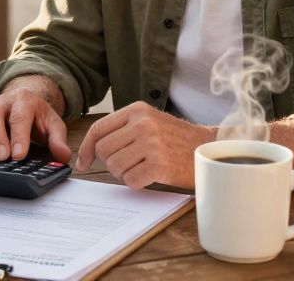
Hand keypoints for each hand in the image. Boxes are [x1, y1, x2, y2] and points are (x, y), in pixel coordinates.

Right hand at [0, 86, 69, 161]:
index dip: (18, 137)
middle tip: (2, 158)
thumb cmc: (38, 117)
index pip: (19, 117)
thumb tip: (62, 156)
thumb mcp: (54, 125)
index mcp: (24, 100)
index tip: (18, 156)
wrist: (24, 103)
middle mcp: (2, 102)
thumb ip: (58, 140)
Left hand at [76, 102, 213, 189]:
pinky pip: (130, 180)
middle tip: (129, 164)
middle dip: (111, 162)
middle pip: (104, 150)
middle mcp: (143, 124)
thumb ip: (123, 129)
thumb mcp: (150, 122)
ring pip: (115, 166)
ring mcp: (152, 144)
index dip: (86, 148)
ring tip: (143, 167)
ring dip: (125, 173)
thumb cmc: (176, 139)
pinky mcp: (160, 165)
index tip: (83, 162)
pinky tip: (151, 176)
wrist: (209, 149)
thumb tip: (91, 151)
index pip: (99, 128)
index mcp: (137, 110)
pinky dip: (137, 182)